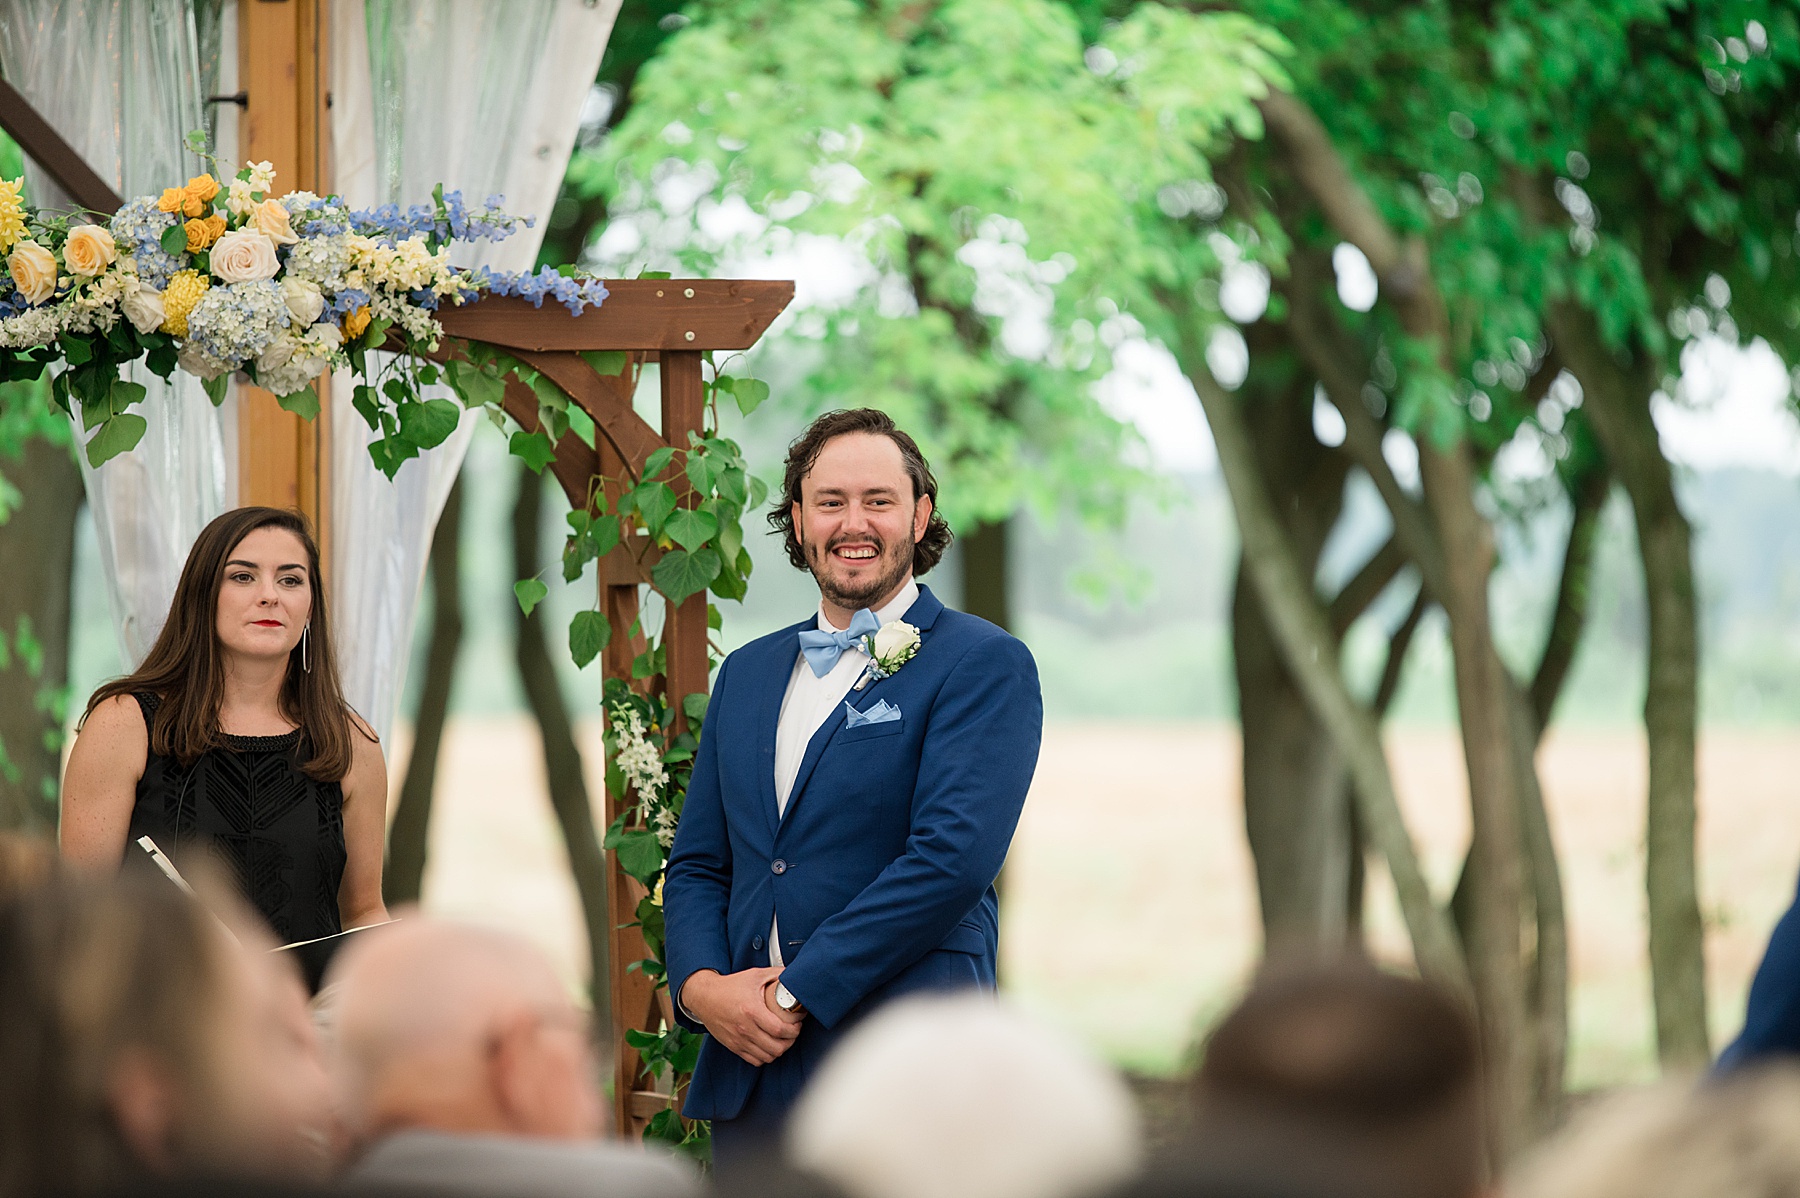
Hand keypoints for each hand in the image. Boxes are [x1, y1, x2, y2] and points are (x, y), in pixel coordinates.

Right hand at [681, 967, 801, 1065]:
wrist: (704, 996)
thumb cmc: (730, 986)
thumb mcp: (754, 975)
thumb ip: (776, 974)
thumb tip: (793, 974)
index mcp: (752, 1010)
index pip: (780, 1029)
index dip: (794, 1030)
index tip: (797, 1024)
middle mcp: (745, 1028)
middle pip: (776, 1047)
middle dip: (790, 1041)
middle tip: (792, 1033)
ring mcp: (738, 1040)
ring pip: (767, 1057)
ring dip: (779, 1050)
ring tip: (782, 1040)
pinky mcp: (733, 1046)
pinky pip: (754, 1060)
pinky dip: (765, 1056)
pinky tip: (768, 1046)